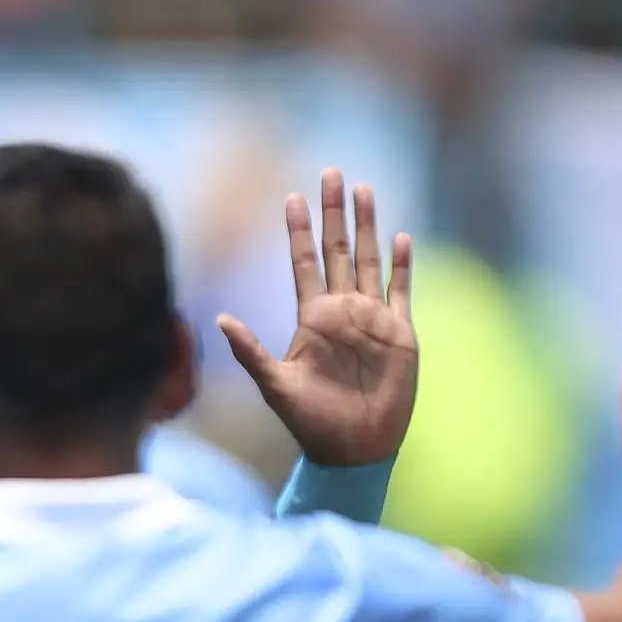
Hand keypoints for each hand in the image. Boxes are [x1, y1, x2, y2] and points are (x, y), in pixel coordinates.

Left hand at [215, 169, 416, 466]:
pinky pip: (401, 291)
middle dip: (334, 212)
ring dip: (368, 225)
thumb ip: (249, 351)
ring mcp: (372, 319)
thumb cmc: (310, 421)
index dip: (298, 230)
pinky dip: (402, 265)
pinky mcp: (400, 333)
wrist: (353, 449)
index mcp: (311, 318)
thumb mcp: (275, 384)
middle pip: (337, 248)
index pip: (302, 262)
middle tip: (331, 172)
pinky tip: (401, 237)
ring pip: (370, 259)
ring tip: (365, 189)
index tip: (291, 196)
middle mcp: (341, 310)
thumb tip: (218, 319)